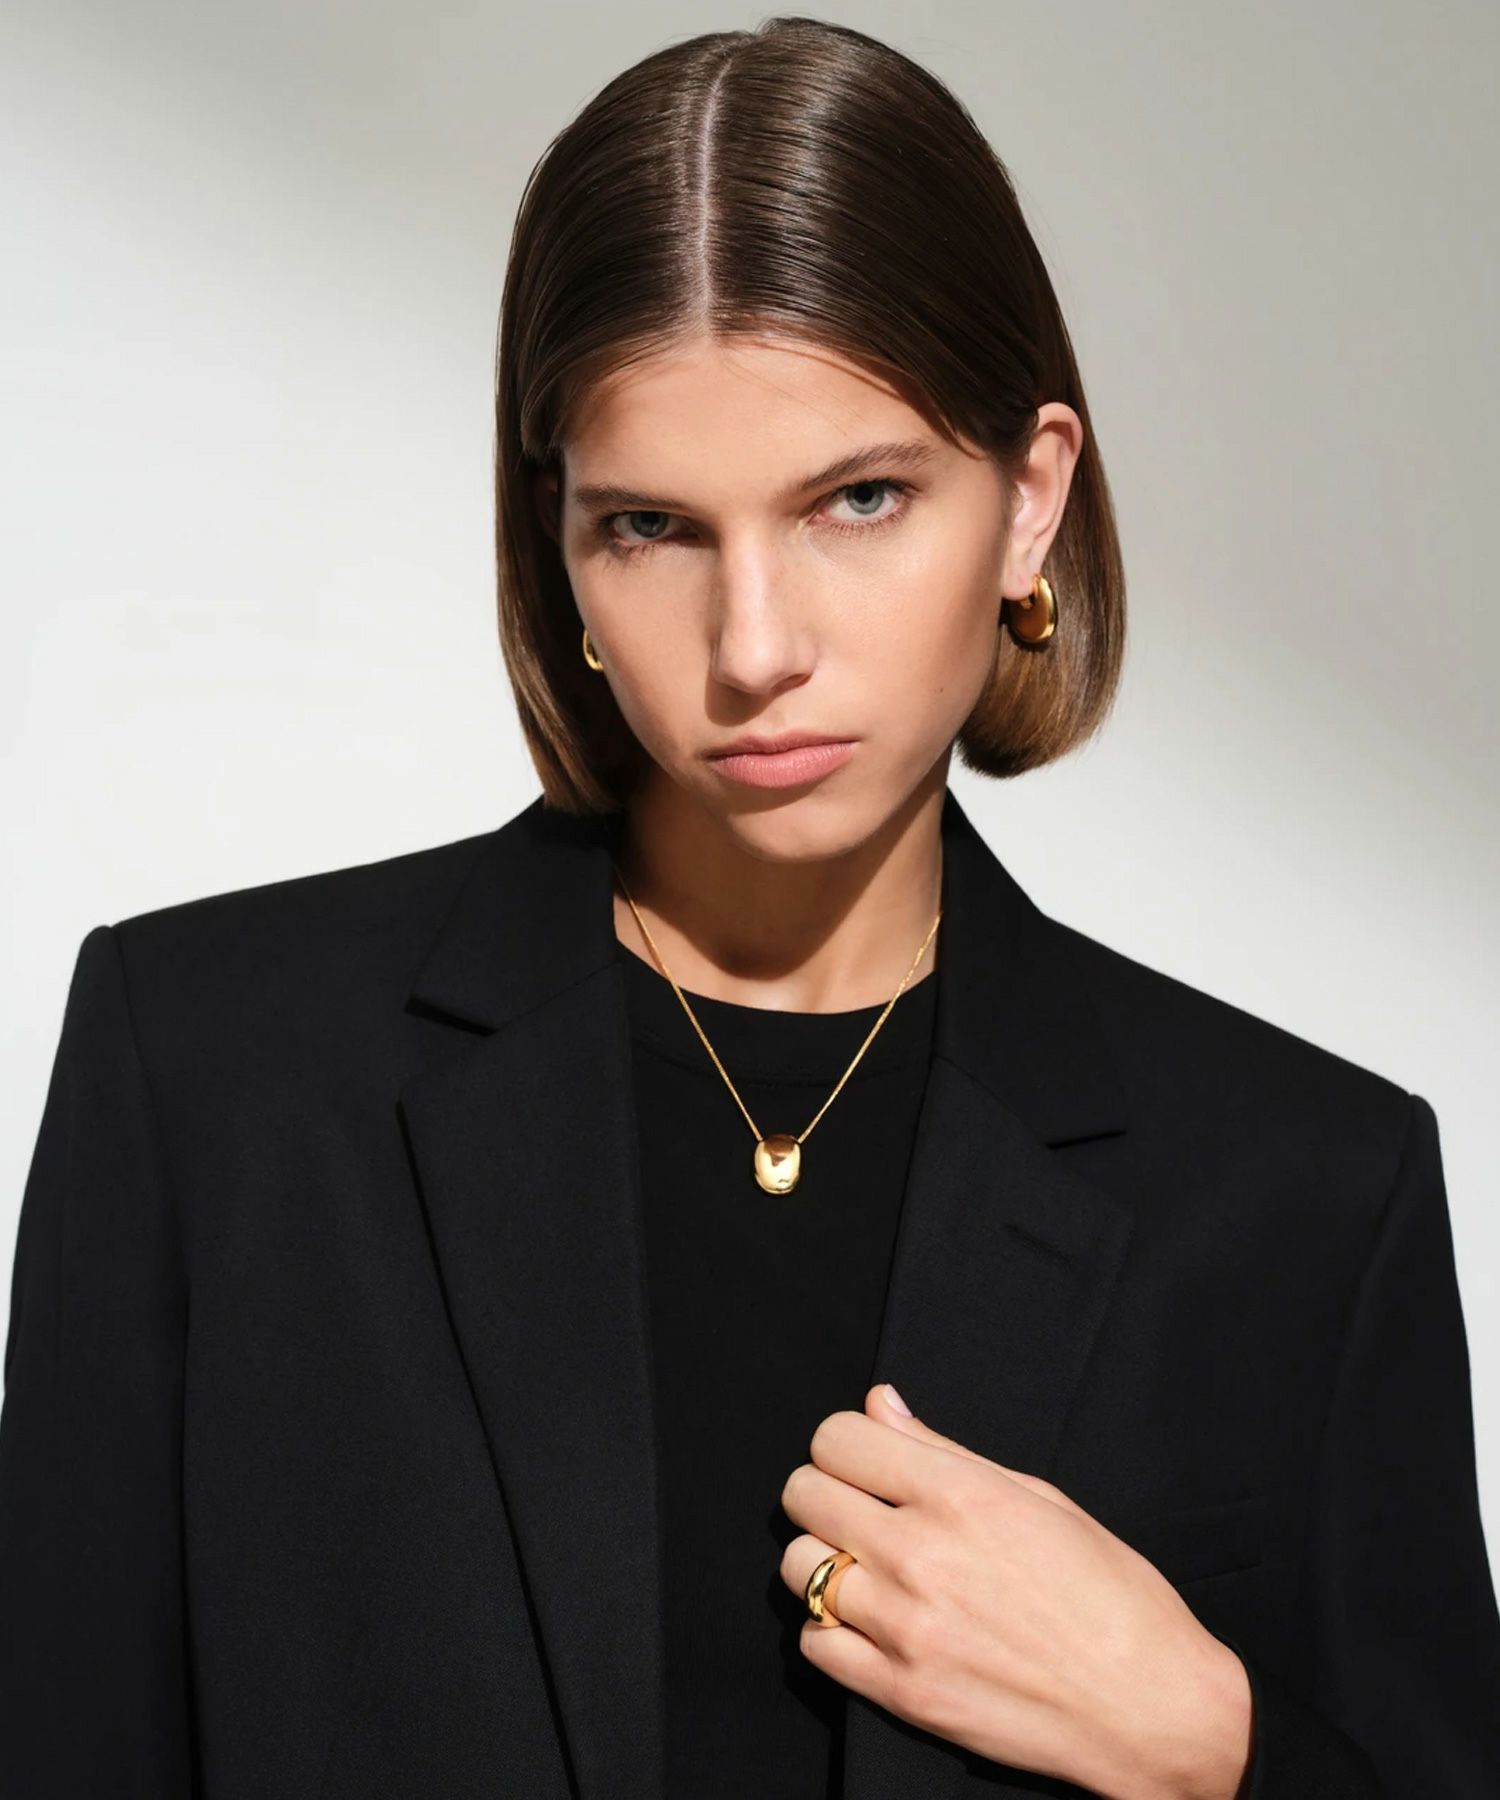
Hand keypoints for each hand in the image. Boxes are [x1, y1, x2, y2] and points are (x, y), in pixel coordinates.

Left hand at [778, 1384, 1254, 1799]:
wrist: (1153, 1708)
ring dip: (822, 1562)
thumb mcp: (1038, 1497)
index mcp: (959, 1495)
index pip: (837, 1438)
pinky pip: (813, 1644)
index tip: (865, 1462)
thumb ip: (943, 1449)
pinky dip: (830, 1630)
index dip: (845, 1445)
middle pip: (803, 1494)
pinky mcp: (902, 1694)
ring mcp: (906, 1627)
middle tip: (858, 1511)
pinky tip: (869, 1624)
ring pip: (798, 1568)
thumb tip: (880, 1404)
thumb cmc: (1112, 1594)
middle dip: (826, 1493)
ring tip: (864, 1569)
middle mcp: (921, 1554)